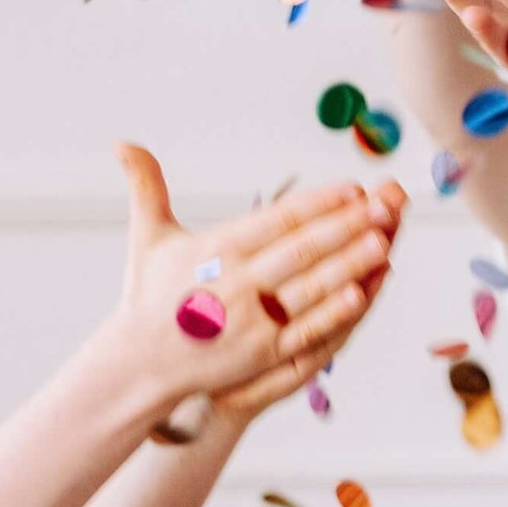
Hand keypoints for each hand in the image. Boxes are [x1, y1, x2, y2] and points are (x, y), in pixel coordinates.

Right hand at [101, 147, 397, 420]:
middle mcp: (234, 283)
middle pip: (299, 251)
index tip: (350, 188)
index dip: (316, 203)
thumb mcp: (148, 238)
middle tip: (385, 206)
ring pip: (309, 288)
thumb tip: (122, 142)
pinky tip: (362, 292)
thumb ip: (147, 187)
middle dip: (345, 226)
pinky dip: (333, 312)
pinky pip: (305, 331)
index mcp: (213, 250)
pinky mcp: (260, 355)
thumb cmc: (149, 297)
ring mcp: (249, 322)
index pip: (274, 221)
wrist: (137, 364)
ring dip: (348, 264)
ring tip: (383, 240)